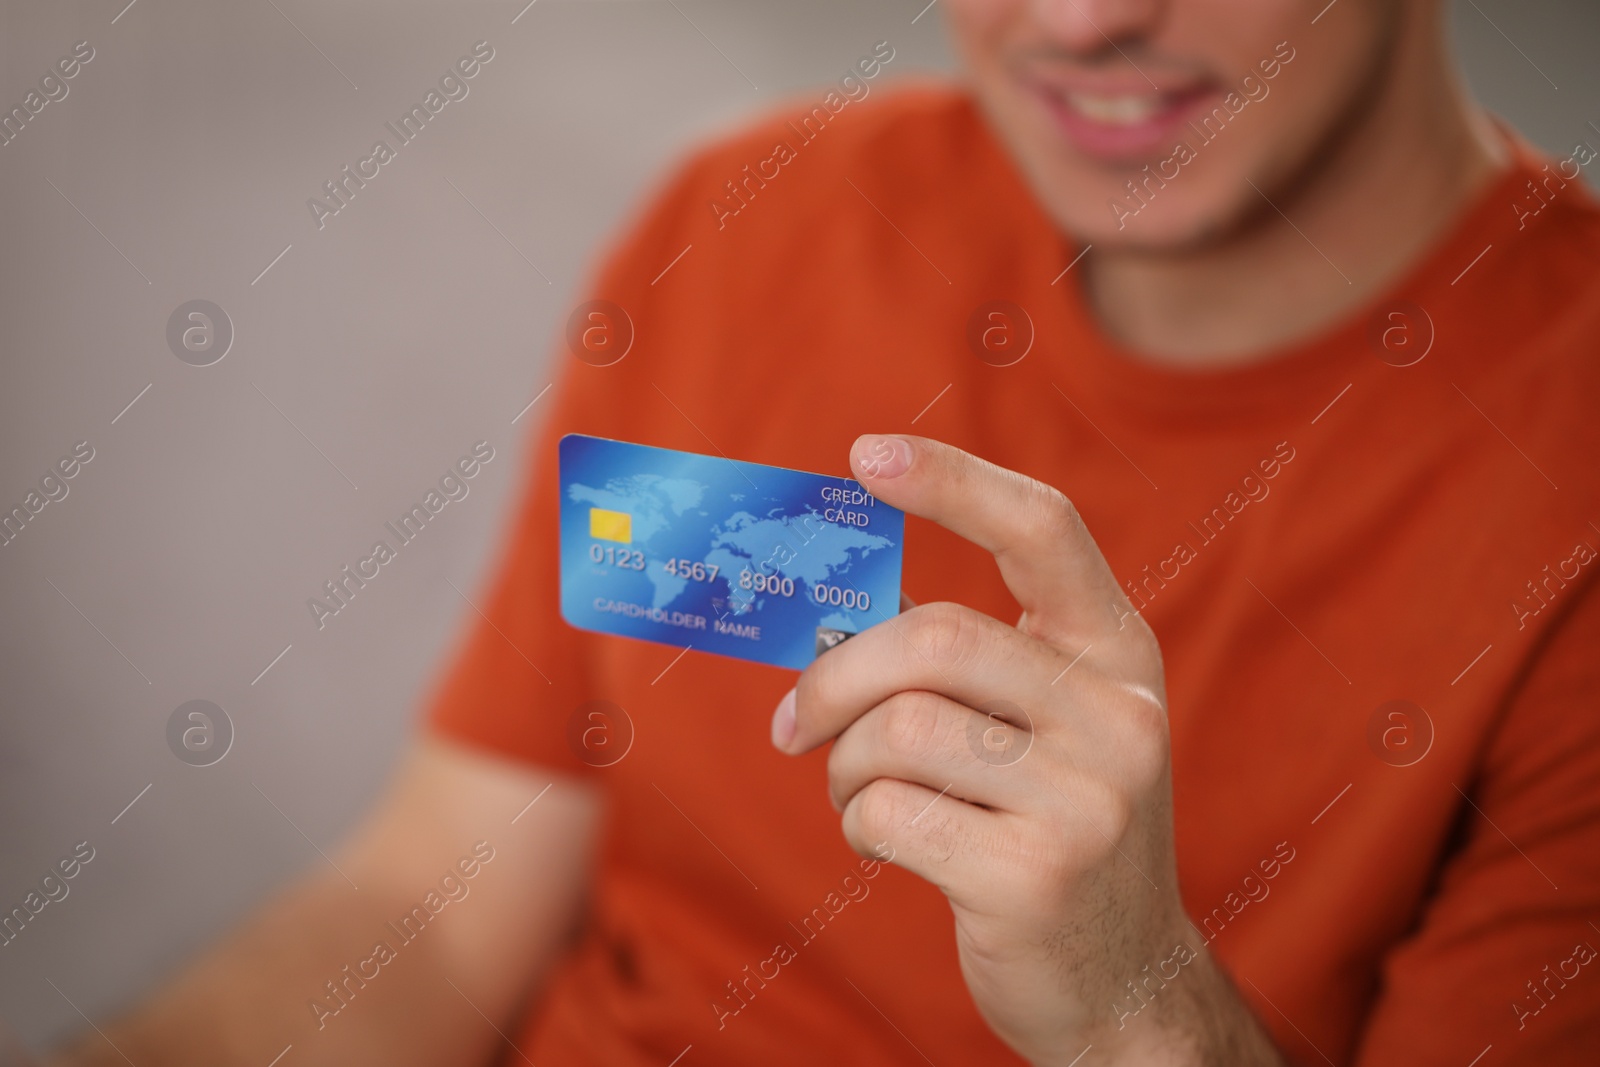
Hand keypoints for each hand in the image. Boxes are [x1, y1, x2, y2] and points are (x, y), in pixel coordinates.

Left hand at [770, 435, 1282, 1064]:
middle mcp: (1120, 714)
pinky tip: (887, 847)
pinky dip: (858, 828)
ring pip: (898, 728)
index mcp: (1120, 654)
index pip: (1043, 530)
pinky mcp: (1036, 876)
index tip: (863, 454)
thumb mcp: (1048, 730)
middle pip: (934, 635)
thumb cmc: (1053, 830)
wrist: (1122, 982)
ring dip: (844, 767)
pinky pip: (887, 812)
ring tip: (857, 795)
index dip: (952, 481)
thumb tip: (829, 615)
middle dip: (836, 676)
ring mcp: (1088, 799)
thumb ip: (971, 664)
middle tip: (797, 723)